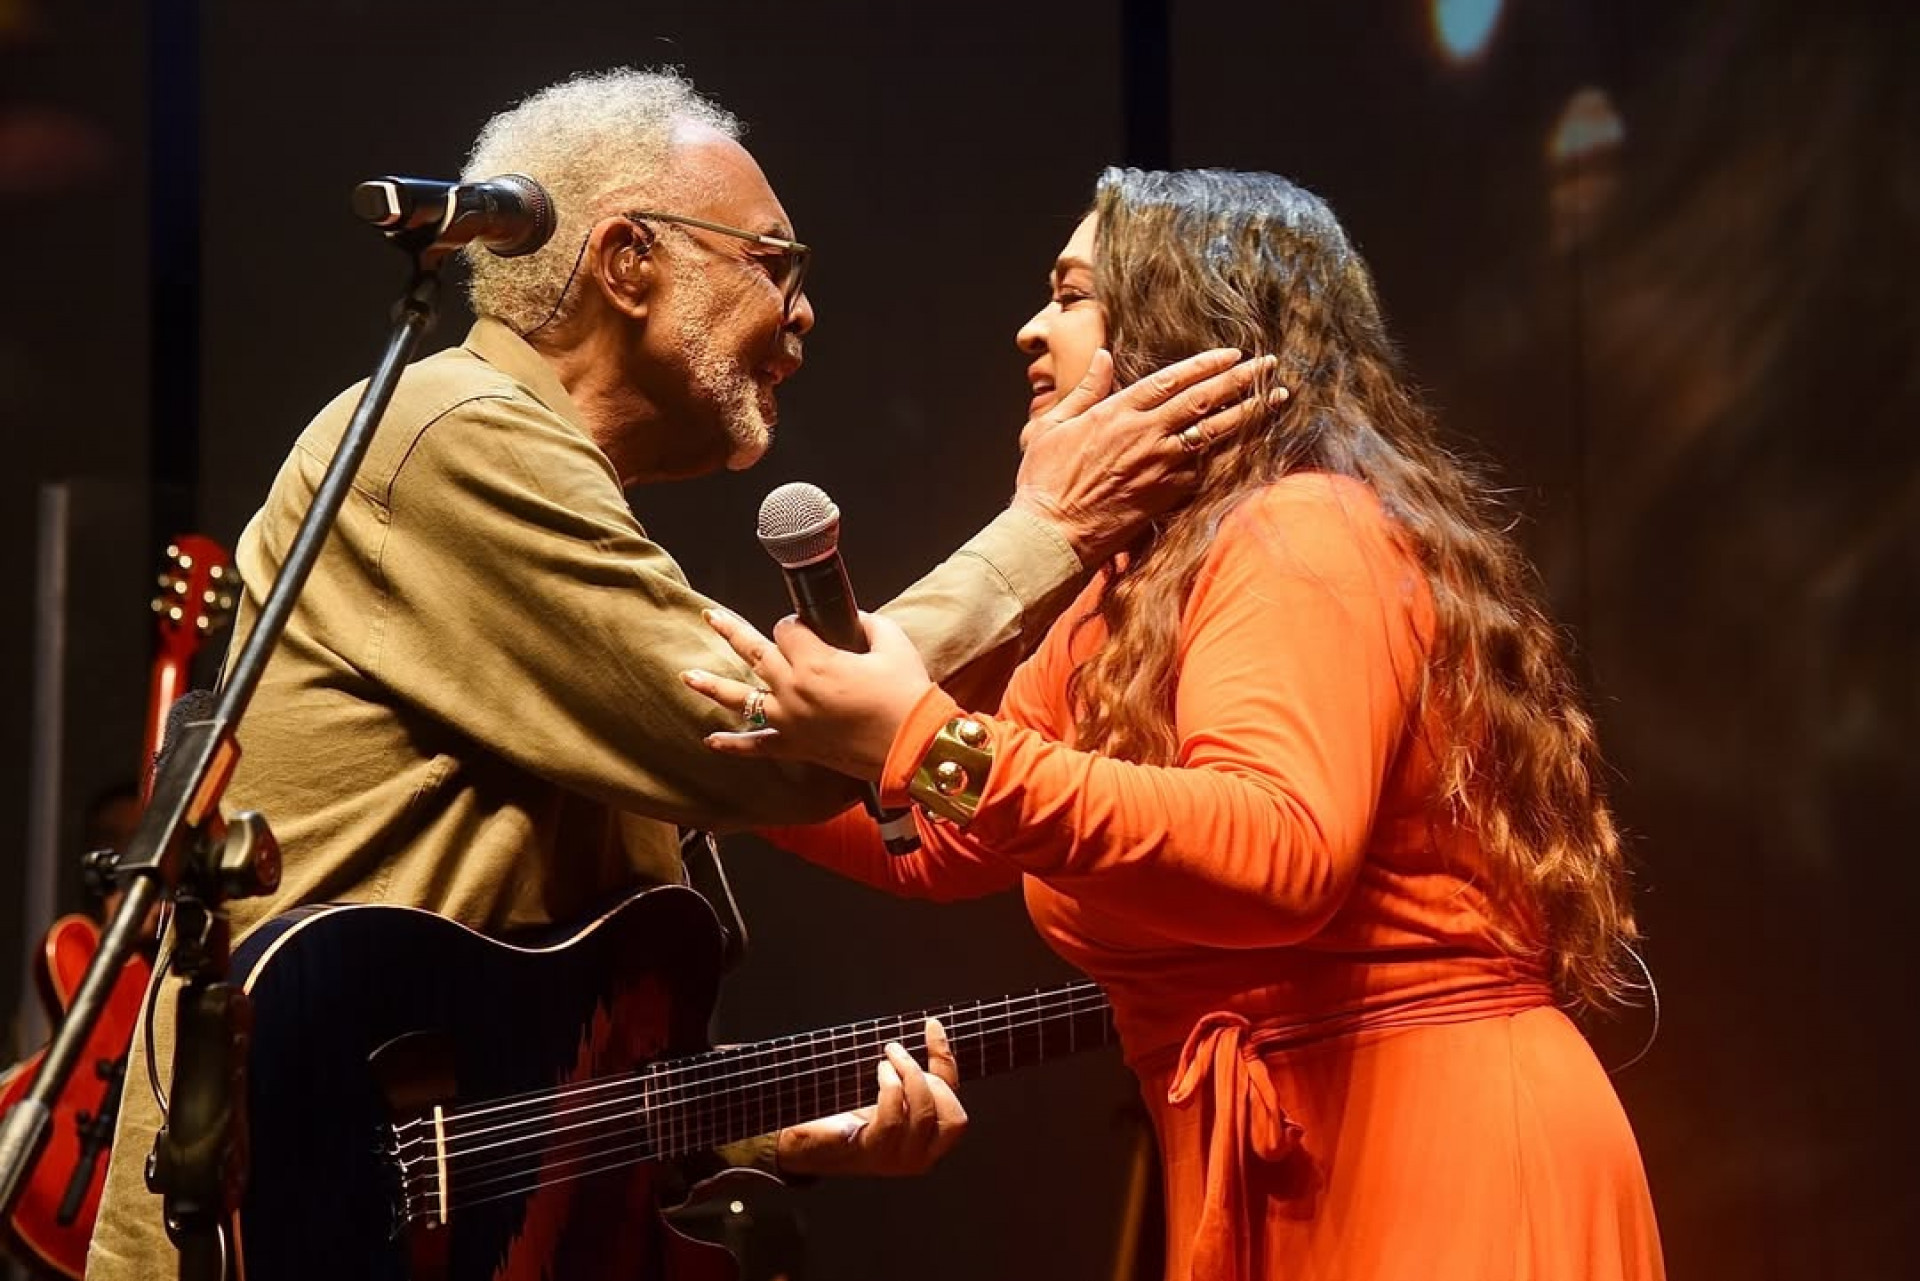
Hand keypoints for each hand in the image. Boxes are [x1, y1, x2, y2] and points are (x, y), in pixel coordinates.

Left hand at [682, 607, 933, 780]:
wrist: (913, 745)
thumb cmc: (906, 693)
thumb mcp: (892, 643)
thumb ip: (867, 624)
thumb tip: (855, 621)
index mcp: (814, 660)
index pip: (788, 628)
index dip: (798, 624)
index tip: (811, 627)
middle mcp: (792, 689)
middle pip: (753, 652)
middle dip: (731, 630)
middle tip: (711, 616)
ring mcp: (788, 720)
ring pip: (740, 698)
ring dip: (712, 686)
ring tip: (688, 676)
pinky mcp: (795, 746)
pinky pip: (756, 745)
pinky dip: (733, 744)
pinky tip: (712, 740)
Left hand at [774, 1019, 967, 1177]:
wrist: (805, 1143)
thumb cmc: (846, 1115)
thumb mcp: (890, 1090)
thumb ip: (915, 1071)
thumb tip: (934, 1029)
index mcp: (929, 1145)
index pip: (956, 1110)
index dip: (947, 1063)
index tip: (931, 1026)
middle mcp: (920, 1159)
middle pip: (952, 1117)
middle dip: (928, 1076)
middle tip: (897, 1055)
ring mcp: (897, 1160)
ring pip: (924, 1113)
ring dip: (908, 1075)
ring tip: (885, 1061)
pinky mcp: (871, 1153)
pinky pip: (893, 1119)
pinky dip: (890, 1088)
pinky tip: (879, 1074)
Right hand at [1013, 348, 1285, 563]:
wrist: (1052, 535)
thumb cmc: (1044, 482)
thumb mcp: (1052, 426)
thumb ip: (1085, 390)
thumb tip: (1104, 356)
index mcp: (1116, 412)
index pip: (1171, 379)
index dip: (1205, 364)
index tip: (1233, 353)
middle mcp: (1144, 435)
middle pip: (1202, 399)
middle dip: (1239, 379)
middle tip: (1269, 365)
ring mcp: (1160, 466)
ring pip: (1214, 432)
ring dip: (1249, 412)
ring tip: (1277, 397)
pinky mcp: (1168, 495)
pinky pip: (1206, 469)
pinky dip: (1231, 454)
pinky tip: (1253, 442)